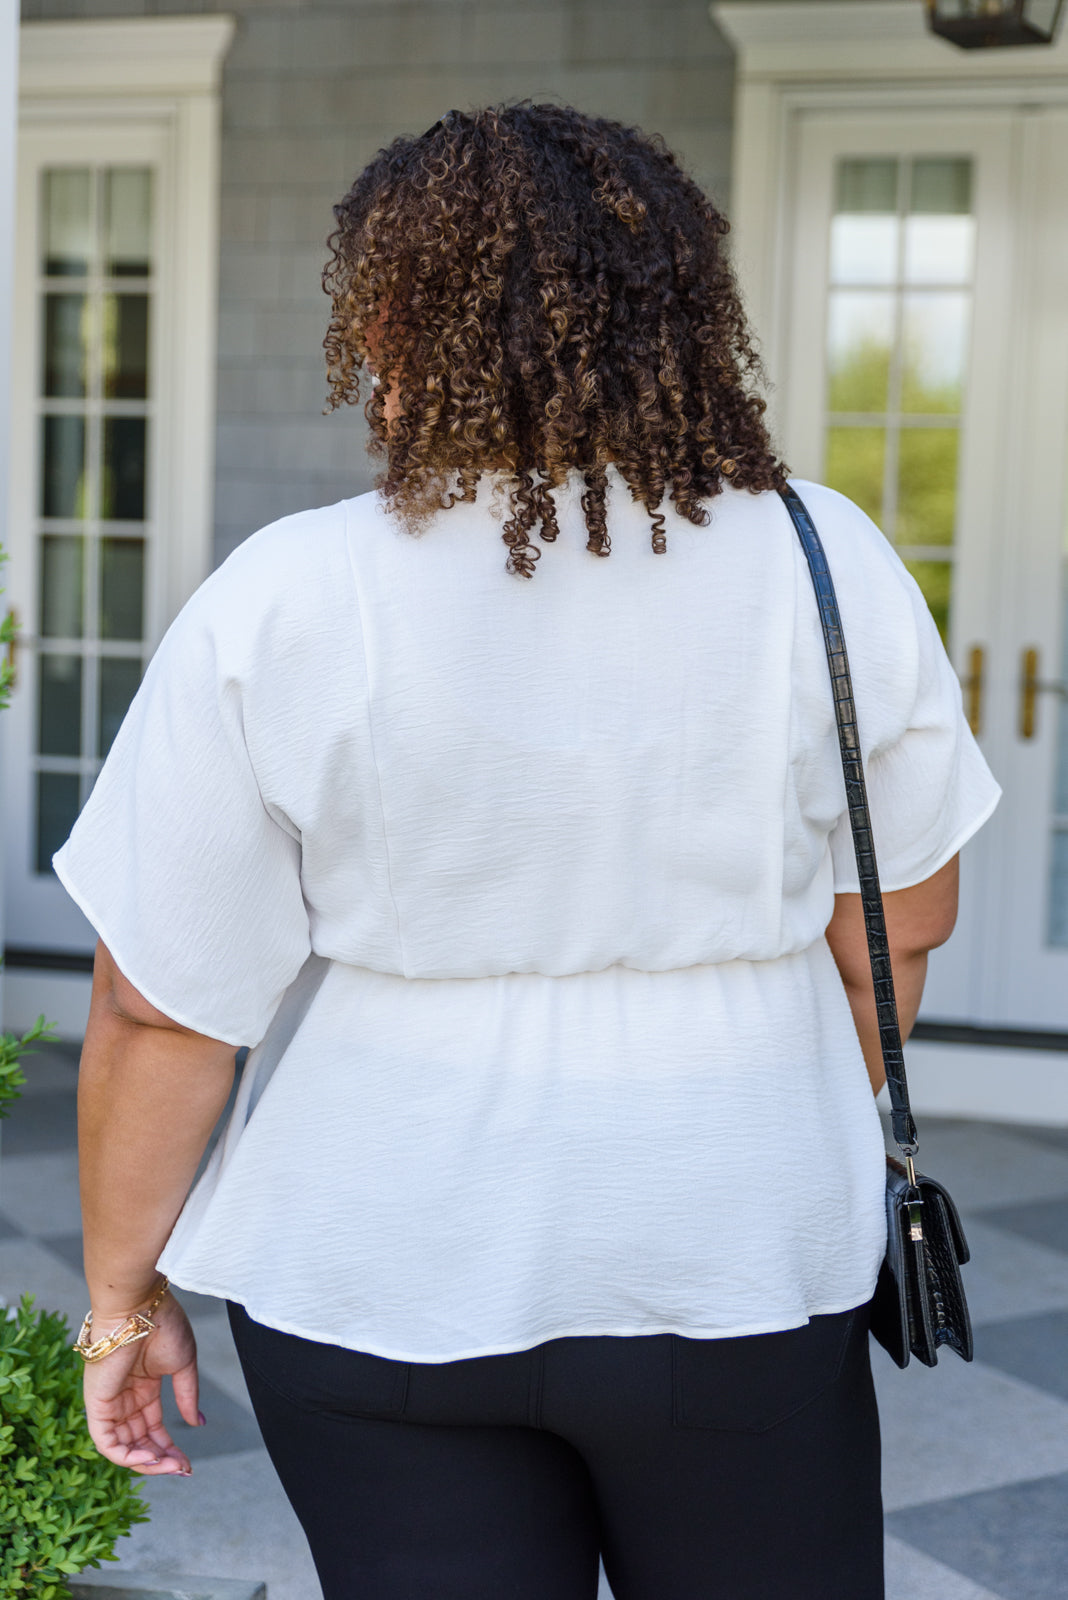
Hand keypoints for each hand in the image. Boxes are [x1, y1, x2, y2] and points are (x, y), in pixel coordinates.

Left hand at [82, 1291, 201, 1475]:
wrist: (140, 1305)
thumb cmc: (162, 1324)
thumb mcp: (183, 1365)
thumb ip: (187, 1396)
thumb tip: (196, 1423)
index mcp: (142, 1386)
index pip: (152, 1427)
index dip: (169, 1447)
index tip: (187, 1463)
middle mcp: (123, 1398)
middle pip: (138, 1441)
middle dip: (160, 1459)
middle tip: (182, 1469)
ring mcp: (109, 1402)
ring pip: (123, 1447)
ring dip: (147, 1462)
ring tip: (171, 1465)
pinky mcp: (97, 1404)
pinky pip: (107, 1442)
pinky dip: (126, 1456)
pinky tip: (149, 1459)